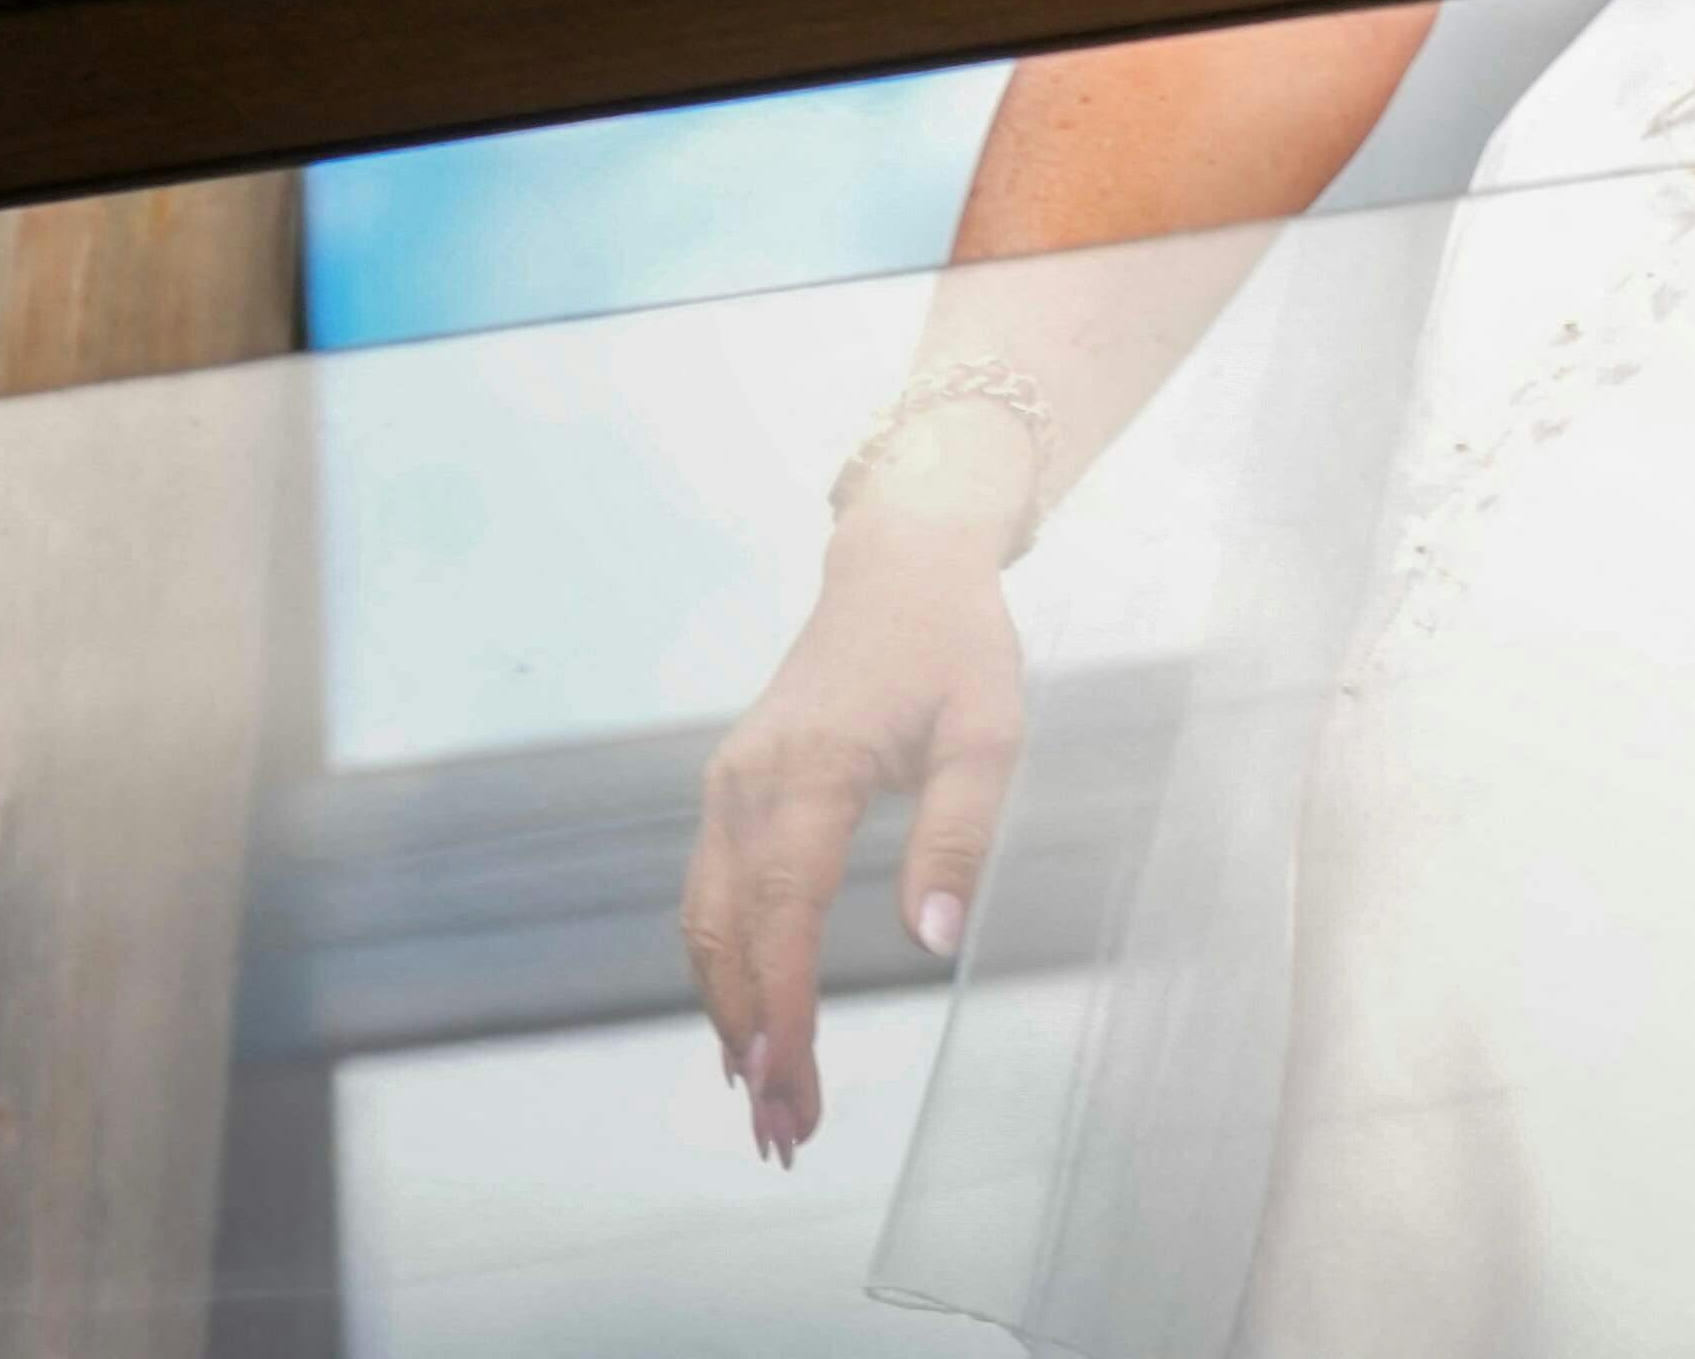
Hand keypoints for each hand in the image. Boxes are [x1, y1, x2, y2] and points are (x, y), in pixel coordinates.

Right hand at [680, 493, 1028, 1165]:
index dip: (782, 1010)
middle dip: (751, 1040)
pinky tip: (744, 1022)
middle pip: (729, 939)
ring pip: (705, 925)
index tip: (789, 1084)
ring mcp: (728, 786)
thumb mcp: (988, 732)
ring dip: (727, 1015)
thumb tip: (935, 944)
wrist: (898, 565)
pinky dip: (722, 966)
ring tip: (766, 1099)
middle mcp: (747, 785)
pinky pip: (711, 895)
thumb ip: (958, 838)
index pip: (782, 918)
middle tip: (783, 1130)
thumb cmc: (955, 646)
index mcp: (808, 772)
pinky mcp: (731, 789)